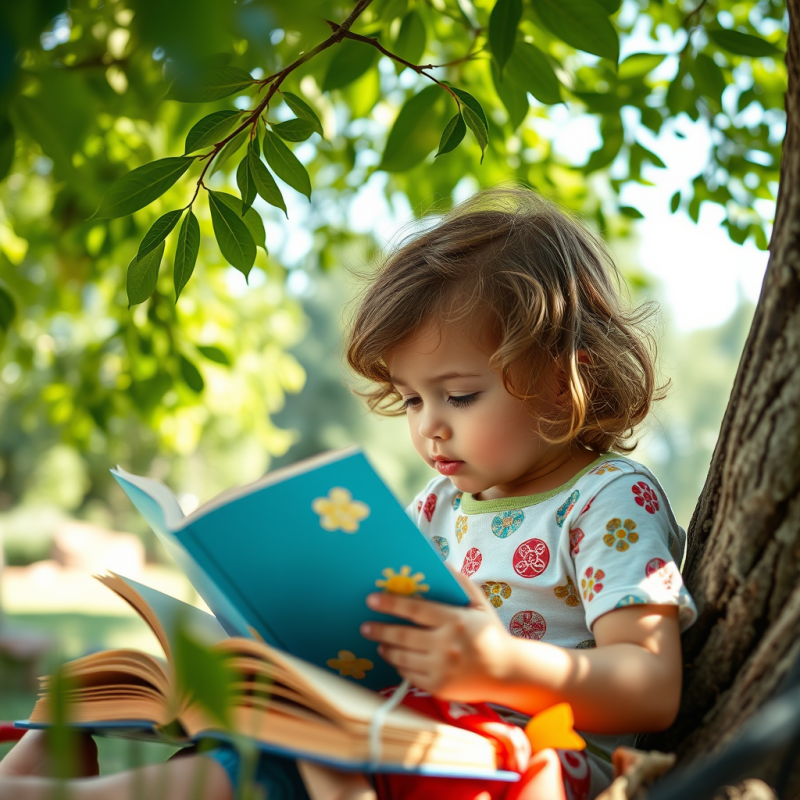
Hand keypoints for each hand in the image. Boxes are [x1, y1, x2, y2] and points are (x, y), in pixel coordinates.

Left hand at [360, 569, 513, 701]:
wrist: (507, 672)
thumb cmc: (490, 633)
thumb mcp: (480, 603)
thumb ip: (460, 583)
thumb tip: (440, 563)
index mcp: (455, 620)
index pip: (415, 609)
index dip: (391, 603)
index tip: (372, 599)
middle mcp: (446, 645)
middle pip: (402, 635)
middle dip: (379, 629)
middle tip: (365, 625)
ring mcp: (441, 668)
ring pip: (402, 657)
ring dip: (386, 648)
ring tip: (378, 642)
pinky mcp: (439, 687)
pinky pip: (410, 675)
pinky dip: (399, 666)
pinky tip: (395, 658)